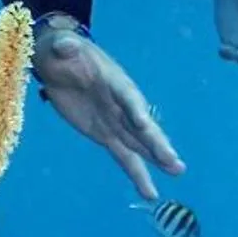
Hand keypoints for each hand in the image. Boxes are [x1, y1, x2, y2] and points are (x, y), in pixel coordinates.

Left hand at [31, 18, 183, 199]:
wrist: (59, 62)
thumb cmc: (61, 51)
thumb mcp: (60, 46)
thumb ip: (65, 47)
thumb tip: (64, 44)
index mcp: (113, 81)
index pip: (126, 96)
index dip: (134, 108)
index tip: (143, 123)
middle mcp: (121, 104)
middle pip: (141, 126)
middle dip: (156, 143)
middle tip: (173, 160)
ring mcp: (116, 121)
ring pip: (139, 143)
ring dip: (157, 158)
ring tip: (177, 172)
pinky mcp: (106, 135)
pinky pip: (124, 156)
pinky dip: (136, 173)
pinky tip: (150, 192)